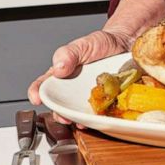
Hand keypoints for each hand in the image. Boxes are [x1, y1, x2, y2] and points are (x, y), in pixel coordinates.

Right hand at [28, 0, 164, 122]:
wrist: (129, 44)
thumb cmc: (103, 44)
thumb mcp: (84, 44)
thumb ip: (69, 54)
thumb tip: (57, 68)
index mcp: (63, 76)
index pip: (44, 86)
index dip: (37, 93)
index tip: (36, 98)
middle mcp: (74, 91)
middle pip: (60, 108)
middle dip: (60, 115)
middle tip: (63, 116)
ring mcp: (91, 100)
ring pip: (80, 115)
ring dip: (79, 121)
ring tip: (81, 121)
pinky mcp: (108, 106)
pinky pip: (102, 116)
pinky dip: (101, 120)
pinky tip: (102, 118)